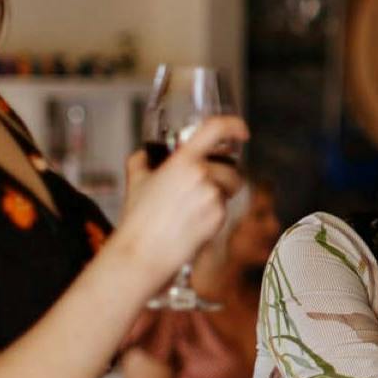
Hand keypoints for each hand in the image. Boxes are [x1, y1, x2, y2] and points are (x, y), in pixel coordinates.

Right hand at [116, 115, 247, 286]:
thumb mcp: (136, 181)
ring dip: (221, 193)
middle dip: (224, 176)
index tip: (241, 131)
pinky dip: (214, 213)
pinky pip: (226, 208)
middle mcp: (201, 175)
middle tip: (204, 187)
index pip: (215, 129)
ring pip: (231, 188)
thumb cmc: (139, 219)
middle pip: (231, 167)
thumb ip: (143, 160)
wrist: (143, 252)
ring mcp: (212, 197)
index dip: (233, 125)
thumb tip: (148, 155)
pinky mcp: (219, 217)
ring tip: (195, 205)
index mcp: (182, 161)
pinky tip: (194, 221)